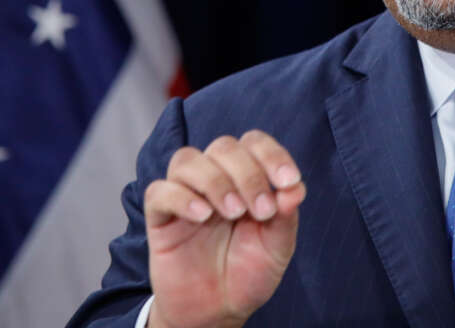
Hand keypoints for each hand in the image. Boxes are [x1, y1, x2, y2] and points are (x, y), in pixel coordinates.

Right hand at [143, 130, 306, 327]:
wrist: (216, 312)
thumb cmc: (247, 273)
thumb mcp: (276, 248)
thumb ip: (285, 216)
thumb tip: (295, 188)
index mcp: (245, 179)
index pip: (254, 143)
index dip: (272, 154)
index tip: (288, 180)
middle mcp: (215, 179)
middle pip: (223, 147)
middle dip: (247, 173)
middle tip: (260, 210)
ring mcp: (185, 195)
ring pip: (187, 160)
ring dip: (215, 181)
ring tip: (233, 213)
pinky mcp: (160, 217)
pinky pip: (159, 191)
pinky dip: (181, 197)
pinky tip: (202, 217)